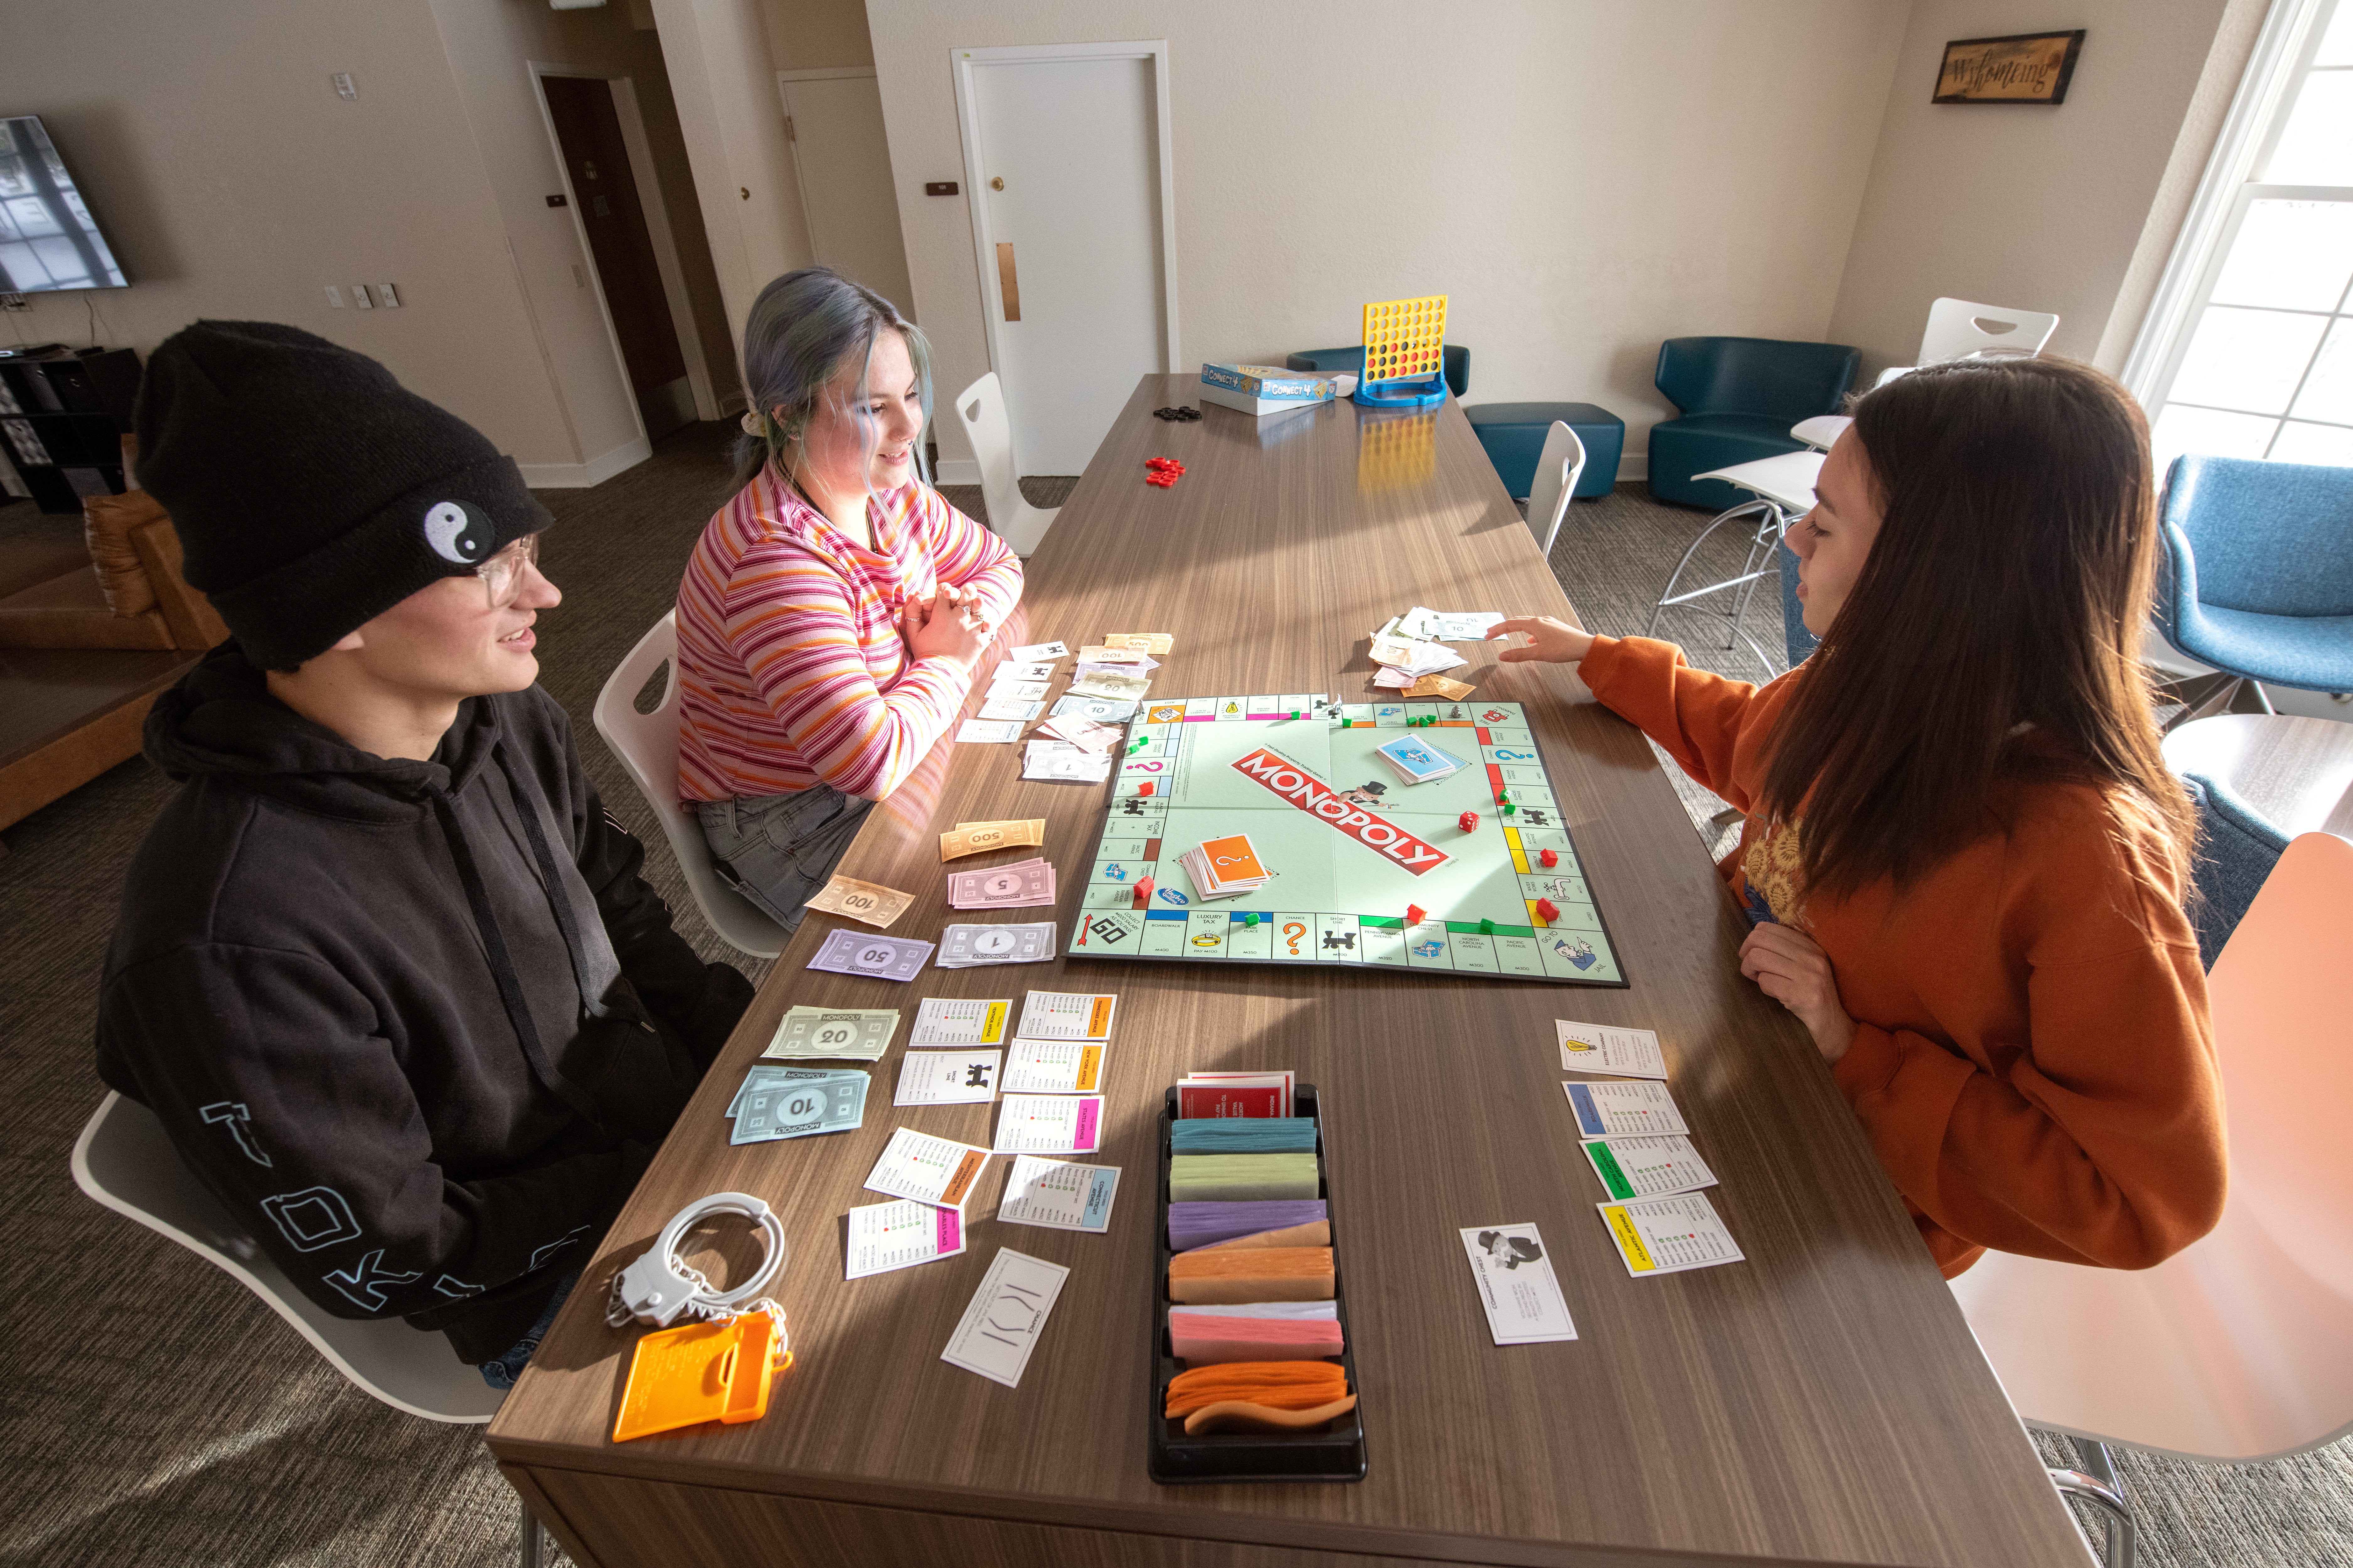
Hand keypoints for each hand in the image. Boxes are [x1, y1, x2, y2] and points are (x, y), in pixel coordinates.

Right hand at [904, 590, 987, 667]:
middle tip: (967, 591)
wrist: (940, 674)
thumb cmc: (925, 653)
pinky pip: (989, 626)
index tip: (945, 593)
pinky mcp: (980, 640)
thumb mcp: (913, 634)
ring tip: (977, 604)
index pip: (944, 590)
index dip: (945, 588)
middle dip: (967, 590)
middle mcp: (958, 619)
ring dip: (979, 604)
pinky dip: (988, 623)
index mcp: (941, 615)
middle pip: (967, 593)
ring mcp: (971, 628)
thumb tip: (914, 595)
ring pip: (980, 607)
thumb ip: (912, 613)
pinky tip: (985, 623)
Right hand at [1491, 616, 1594, 665]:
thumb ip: (1519, 655)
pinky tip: (1531, 640)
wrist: (1585, 646)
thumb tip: (1502, 656)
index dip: (1497, 630)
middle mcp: (1541, 620)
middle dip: (1503, 627)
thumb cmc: (1564, 648)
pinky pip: (1537, 627)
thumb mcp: (1538, 653)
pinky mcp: (1555, 628)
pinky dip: (1528, 632)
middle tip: (1492, 632)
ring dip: (1516, 628)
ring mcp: (1549, 623)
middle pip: (1517, 621)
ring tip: (1508, 634)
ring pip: (1527, 623)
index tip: (1487, 635)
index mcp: (1534, 624)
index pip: (1509, 624)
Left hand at [1739, 923, 1856, 1063]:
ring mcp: (1809, 975)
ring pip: (1758, 958)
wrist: (1833, 1028)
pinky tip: (1775, 996)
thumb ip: (1784, 952)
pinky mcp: (1802, 995)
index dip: (1752, 942)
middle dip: (1746, 956)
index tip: (1753, 957)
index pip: (1766, 928)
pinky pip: (1766, 982)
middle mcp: (1811, 957)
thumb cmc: (1811, 997)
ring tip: (1760, 982)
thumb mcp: (1803, 968)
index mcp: (1810, 946)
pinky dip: (1763, 989)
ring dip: (1751, 972)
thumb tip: (1751, 941)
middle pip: (1758, 939)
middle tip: (1750, 971)